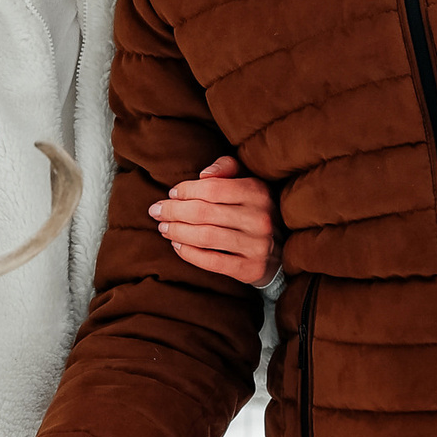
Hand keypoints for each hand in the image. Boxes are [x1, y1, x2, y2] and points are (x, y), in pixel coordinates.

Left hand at [150, 155, 279, 285]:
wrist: (280, 250)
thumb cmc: (253, 209)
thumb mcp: (247, 181)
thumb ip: (226, 168)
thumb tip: (203, 174)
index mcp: (258, 192)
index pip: (211, 188)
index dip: (186, 191)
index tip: (171, 194)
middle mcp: (259, 218)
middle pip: (203, 213)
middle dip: (173, 212)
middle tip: (156, 212)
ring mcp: (257, 245)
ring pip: (205, 237)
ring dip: (177, 232)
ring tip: (163, 228)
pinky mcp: (251, 269)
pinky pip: (212, 262)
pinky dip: (189, 254)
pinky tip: (177, 246)